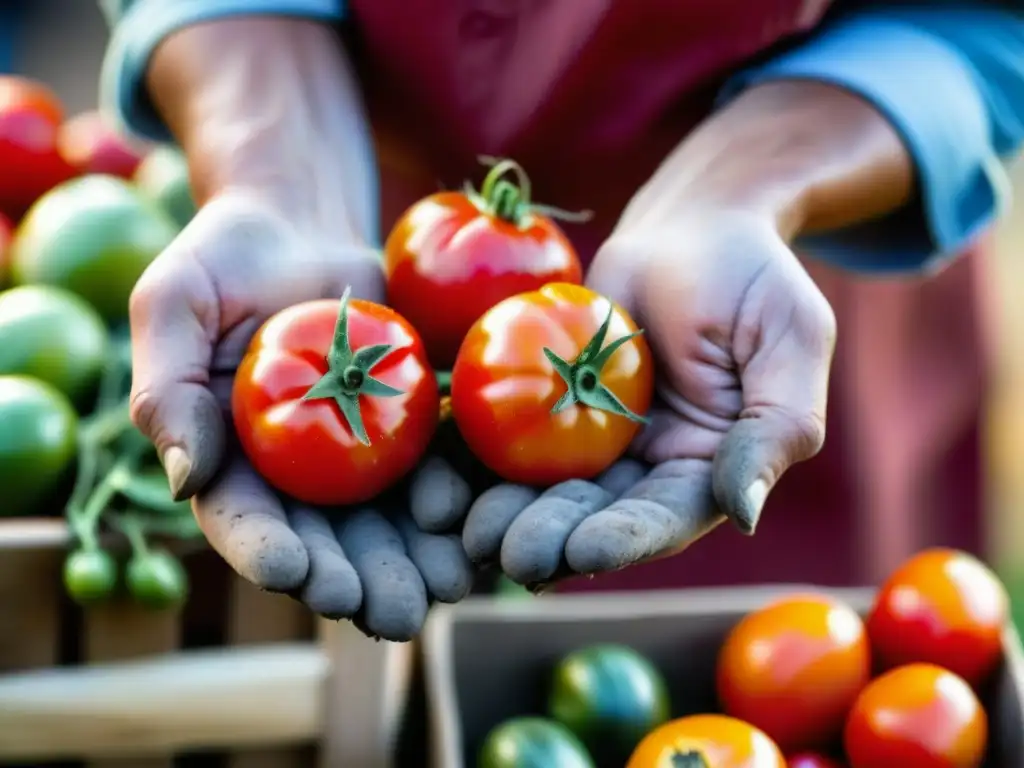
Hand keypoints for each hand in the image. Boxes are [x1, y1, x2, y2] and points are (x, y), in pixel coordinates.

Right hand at [129, 193, 473, 638]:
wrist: (301, 226)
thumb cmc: (222, 260)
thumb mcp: (175, 304)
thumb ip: (167, 386)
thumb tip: (183, 478)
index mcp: (231, 459)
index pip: (245, 520)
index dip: (269, 551)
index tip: (296, 574)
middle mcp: (296, 473)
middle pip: (328, 540)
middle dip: (359, 581)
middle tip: (392, 614)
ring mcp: (357, 453)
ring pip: (388, 522)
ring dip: (418, 560)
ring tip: (449, 587)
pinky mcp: (409, 424)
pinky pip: (435, 466)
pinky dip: (457, 497)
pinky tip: (480, 521)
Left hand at [462, 209, 835, 586]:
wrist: (688, 226)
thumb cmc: (751, 277)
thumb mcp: (789, 341)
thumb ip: (776, 427)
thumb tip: (744, 514)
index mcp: (704, 469)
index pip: (664, 517)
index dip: (624, 539)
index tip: (582, 552)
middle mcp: (642, 467)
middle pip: (593, 514)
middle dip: (552, 538)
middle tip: (508, 554)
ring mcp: (590, 437)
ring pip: (541, 486)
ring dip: (505, 512)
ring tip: (467, 531)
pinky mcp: (544, 402)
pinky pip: (507, 433)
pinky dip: (476, 458)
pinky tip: (444, 478)